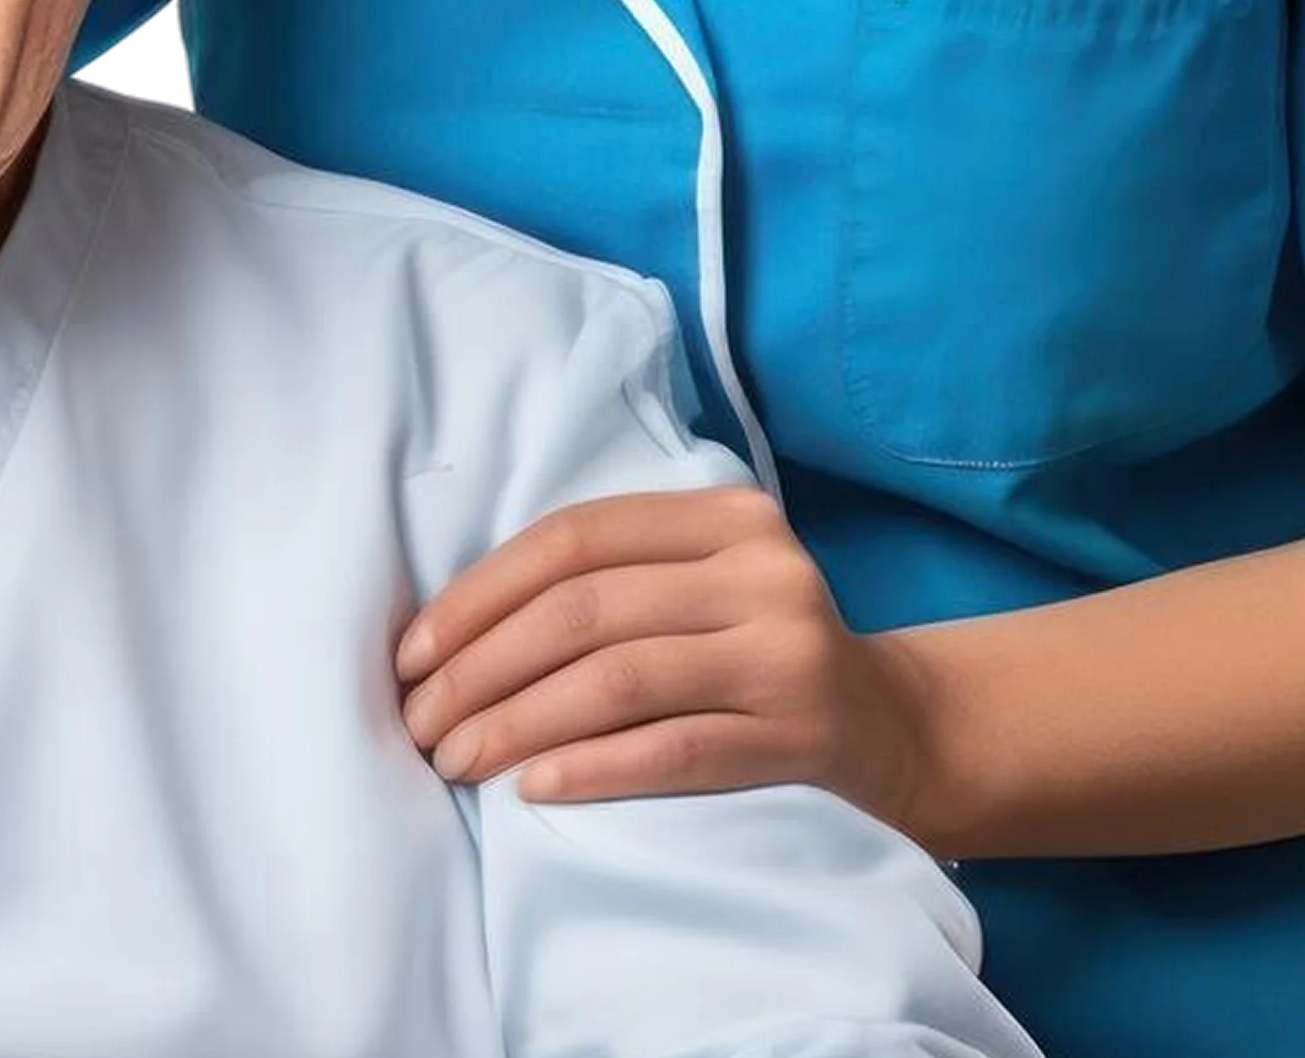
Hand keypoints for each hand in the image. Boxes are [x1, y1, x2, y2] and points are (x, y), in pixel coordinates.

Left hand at [392, 484, 933, 829]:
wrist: (893, 729)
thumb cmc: (751, 656)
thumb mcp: (696, 588)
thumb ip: (608, 581)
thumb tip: (444, 629)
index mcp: (722, 517)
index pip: (572, 539)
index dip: (477, 595)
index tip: (411, 654)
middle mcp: (762, 570)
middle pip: (585, 610)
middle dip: (481, 669)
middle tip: (420, 722)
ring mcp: (788, 652)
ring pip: (619, 680)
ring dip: (517, 724)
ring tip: (456, 760)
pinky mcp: (802, 736)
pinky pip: (675, 751)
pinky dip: (593, 768)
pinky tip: (534, 788)